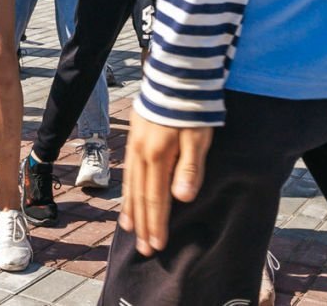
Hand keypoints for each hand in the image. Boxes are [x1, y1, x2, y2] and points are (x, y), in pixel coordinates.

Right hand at [119, 110, 215, 255]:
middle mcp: (142, 155)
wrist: (176, 76)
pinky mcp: (134, 139)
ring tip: (132, 232)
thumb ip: (190, 168)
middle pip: (141, 198)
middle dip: (144, 225)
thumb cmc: (192, 108)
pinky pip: (128, 173)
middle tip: (144, 249)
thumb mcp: (198, 137)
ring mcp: (135, 146)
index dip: (157, 224)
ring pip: (131, 187)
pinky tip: (128, 201)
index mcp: (158, 157)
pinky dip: (128, 192)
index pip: (157, 199)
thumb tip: (182, 199)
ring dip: (133, 212)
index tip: (157, 245)